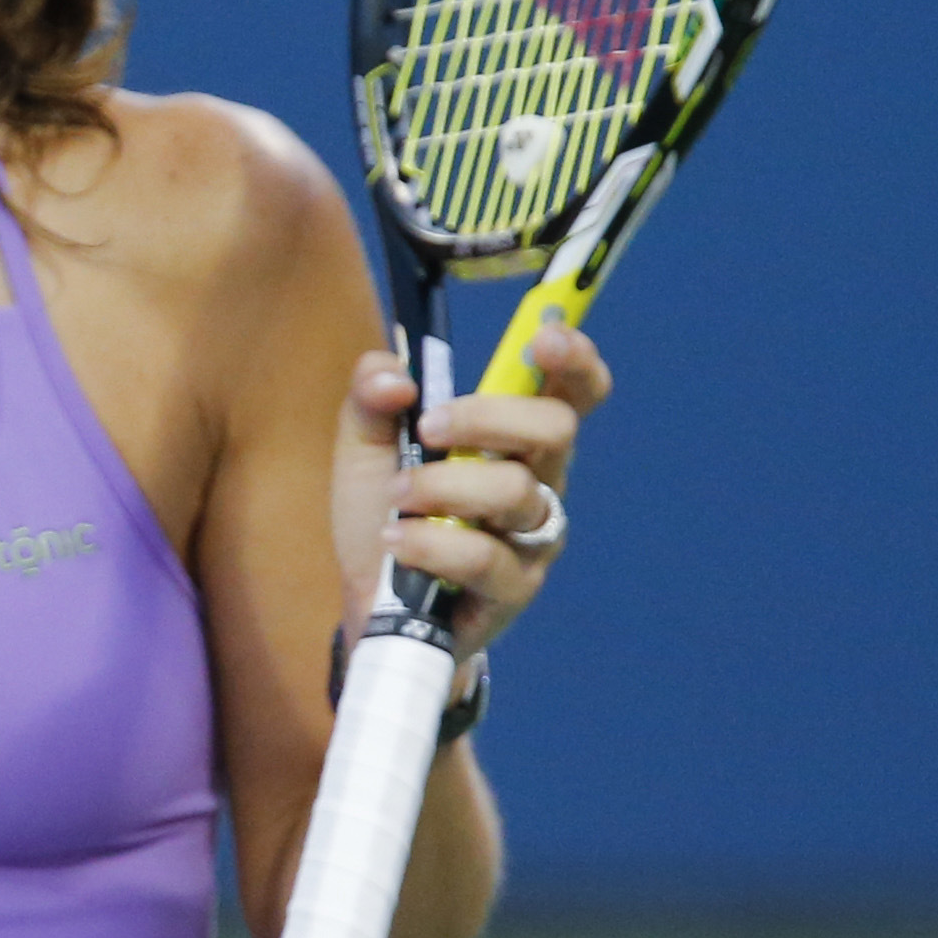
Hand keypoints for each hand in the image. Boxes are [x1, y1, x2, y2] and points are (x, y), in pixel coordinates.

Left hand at [331, 321, 609, 668]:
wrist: (370, 603)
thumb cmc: (384, 514)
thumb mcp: (363, 447)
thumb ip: (370, 397)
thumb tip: (394, 375)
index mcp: (512, 440)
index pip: (569, 393)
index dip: (574, 359)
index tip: (545, 334)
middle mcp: (537, 483)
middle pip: (555, 428)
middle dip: (488, 417)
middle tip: (431, 429)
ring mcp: (532, 539)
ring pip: (515, 494)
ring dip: (442, 488)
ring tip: (397, 502)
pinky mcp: (514, 589)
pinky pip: (484, 557)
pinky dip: (430, 543)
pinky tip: (397, 543)